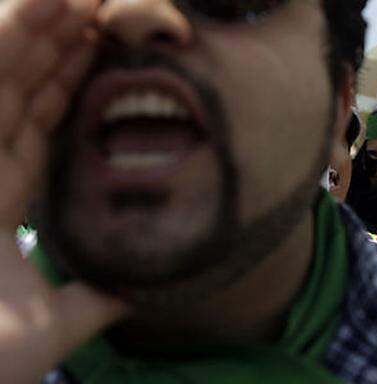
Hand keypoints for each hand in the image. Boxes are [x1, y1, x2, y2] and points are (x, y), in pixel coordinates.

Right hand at [0, 1, 126, 381]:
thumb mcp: (52, 329)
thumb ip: (89, 305)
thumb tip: (127, 295)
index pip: (39, 125)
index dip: (68, 81)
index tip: (98, 45)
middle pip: (20, 89)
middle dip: (54, 41)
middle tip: (93, 2)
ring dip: (33, 27)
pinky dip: (5, 45)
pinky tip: (35, 7)